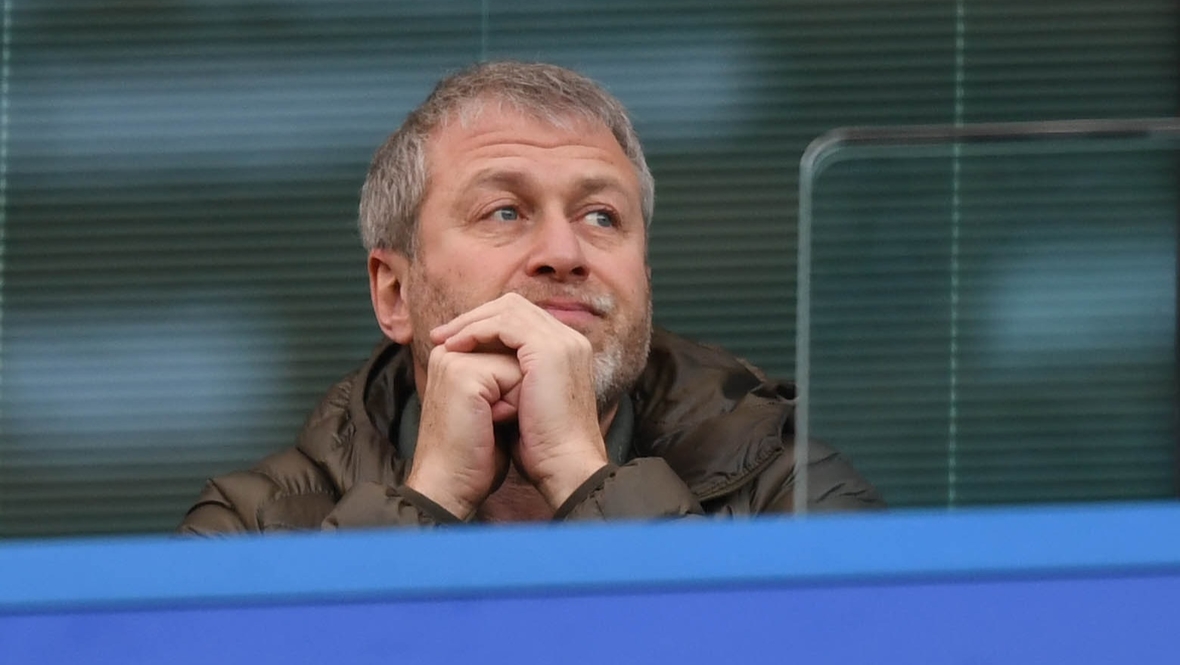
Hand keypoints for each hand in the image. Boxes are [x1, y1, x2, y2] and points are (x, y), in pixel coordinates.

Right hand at [404, 344, 521, 519]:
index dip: (515, 386)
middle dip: (516, 390)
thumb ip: (503, 376)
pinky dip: (513, 406)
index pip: (508, 348)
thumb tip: (533, 360)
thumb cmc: (472, 452)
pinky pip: (516, 376)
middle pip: (515, 353)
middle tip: (487, 421)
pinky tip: (489, 424)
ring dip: (517, 398)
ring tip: (488, 422)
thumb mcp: (491, 404)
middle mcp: (450, 351)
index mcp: (453, 355)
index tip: (487, 416)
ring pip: (518, 363)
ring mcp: (454, 360)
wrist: (449, 485)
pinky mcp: (464, 374)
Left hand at [431, 293, 609, 508]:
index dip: (486, 325)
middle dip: (475, 317)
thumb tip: (483, 372)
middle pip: (514, 307)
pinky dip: (477, 331)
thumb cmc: (544, 448)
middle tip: (442, 335)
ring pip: (507, 310)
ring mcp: (562, 342)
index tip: (454, 341)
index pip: (521, 320)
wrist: (565, 466)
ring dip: (471, 322)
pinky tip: (456, 346)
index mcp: (567, 351)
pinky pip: (505, 324)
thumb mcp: (525, 405)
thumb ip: (512, 381)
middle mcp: (569, 340)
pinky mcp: (549, 349)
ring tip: (443, 340)